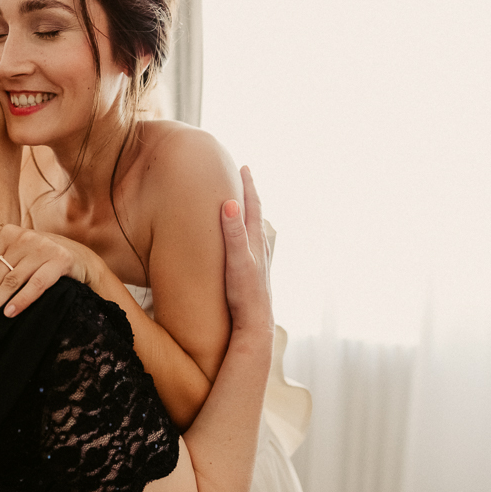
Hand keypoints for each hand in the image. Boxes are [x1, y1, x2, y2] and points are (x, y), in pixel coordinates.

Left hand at [0, 225, 98, 329]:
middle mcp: (23, 239)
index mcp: (7, 234)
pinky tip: (8, 314)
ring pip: (11, 282)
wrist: (77, 255)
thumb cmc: (37, 254)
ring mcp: (42, 250)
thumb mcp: (14, 245)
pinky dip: (22, 300)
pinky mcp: (60, 262)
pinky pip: (37, 285)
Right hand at [221, 166, 273, 334]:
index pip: (253, 206)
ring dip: (248, 215)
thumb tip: (231, 203)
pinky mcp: (252, 274)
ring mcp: (258, 262)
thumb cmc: (244, 294)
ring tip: (241, 206)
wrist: (254, 324)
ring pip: (254, 230)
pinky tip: (242, 243)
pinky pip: (249, 245)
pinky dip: (245, 234)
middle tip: (243, 178)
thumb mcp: (237, 261)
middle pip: (255, 215)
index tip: (244, 167)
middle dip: (249, 196)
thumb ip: (234, 233)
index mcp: (255, 241)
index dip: (248, 186)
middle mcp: (260, 249)